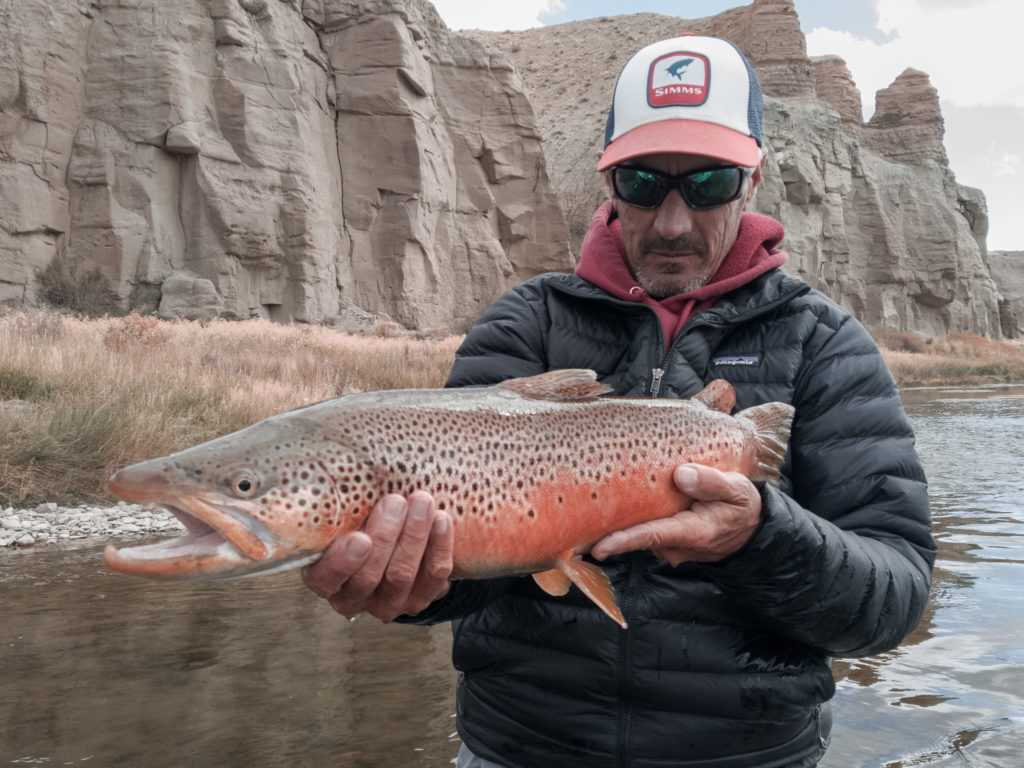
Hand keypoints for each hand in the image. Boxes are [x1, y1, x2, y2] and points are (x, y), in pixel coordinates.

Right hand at [302, 491, 452, 621]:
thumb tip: (334, 465)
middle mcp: (352, 597)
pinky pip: (433, 578)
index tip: (360, 538)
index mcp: (324, 577)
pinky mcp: (420, 598)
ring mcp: (387, 603)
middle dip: (385, 537)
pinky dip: (439, 547)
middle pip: (368, 578)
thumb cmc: (360, 516)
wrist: (396, 533)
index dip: (342, 563)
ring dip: (413, 536)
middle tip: (395, 502)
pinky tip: (441, 519)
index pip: (325, 579)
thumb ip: (339, 500)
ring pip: (401, 577)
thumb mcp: (343, 509)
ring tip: (422, 501)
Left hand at [591, 464, 761, 566]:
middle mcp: (675, 544)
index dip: (623, 541)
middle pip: (635, 533)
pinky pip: (642, 527)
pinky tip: (612, 500)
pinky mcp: (664, 539)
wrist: (749, 527)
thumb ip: (712, 483)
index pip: (651, 535)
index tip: (599, 546)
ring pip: (637, 530)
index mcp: (692, 531)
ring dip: (615, 519)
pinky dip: (629, 516)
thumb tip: (681, 474)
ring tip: (585, 500)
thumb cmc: (741, 506)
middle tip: (572, 514)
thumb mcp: (738, 491)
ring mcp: (667, 545)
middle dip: (605, 528)